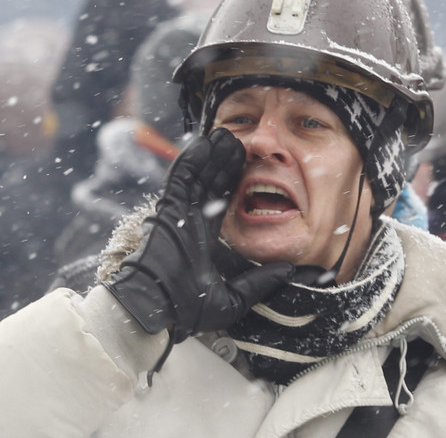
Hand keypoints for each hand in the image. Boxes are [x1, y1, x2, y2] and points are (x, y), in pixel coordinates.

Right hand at [104, 128, 293, 342]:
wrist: (156, 311)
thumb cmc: (185, 310)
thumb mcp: (233, 299)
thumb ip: (260, 283)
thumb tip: (289, 272)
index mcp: (203, 238)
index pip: (221, 202)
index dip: (233, 182)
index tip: (246, 165)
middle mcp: (190, 222)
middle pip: (210, 183)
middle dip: (224, 162)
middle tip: (238, 141)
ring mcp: (177, 214)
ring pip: (197, 176)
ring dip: (210, 155)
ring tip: (225, 134)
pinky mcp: (167, 210)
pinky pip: (180, 179)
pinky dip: (191, 160)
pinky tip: (203, 143)